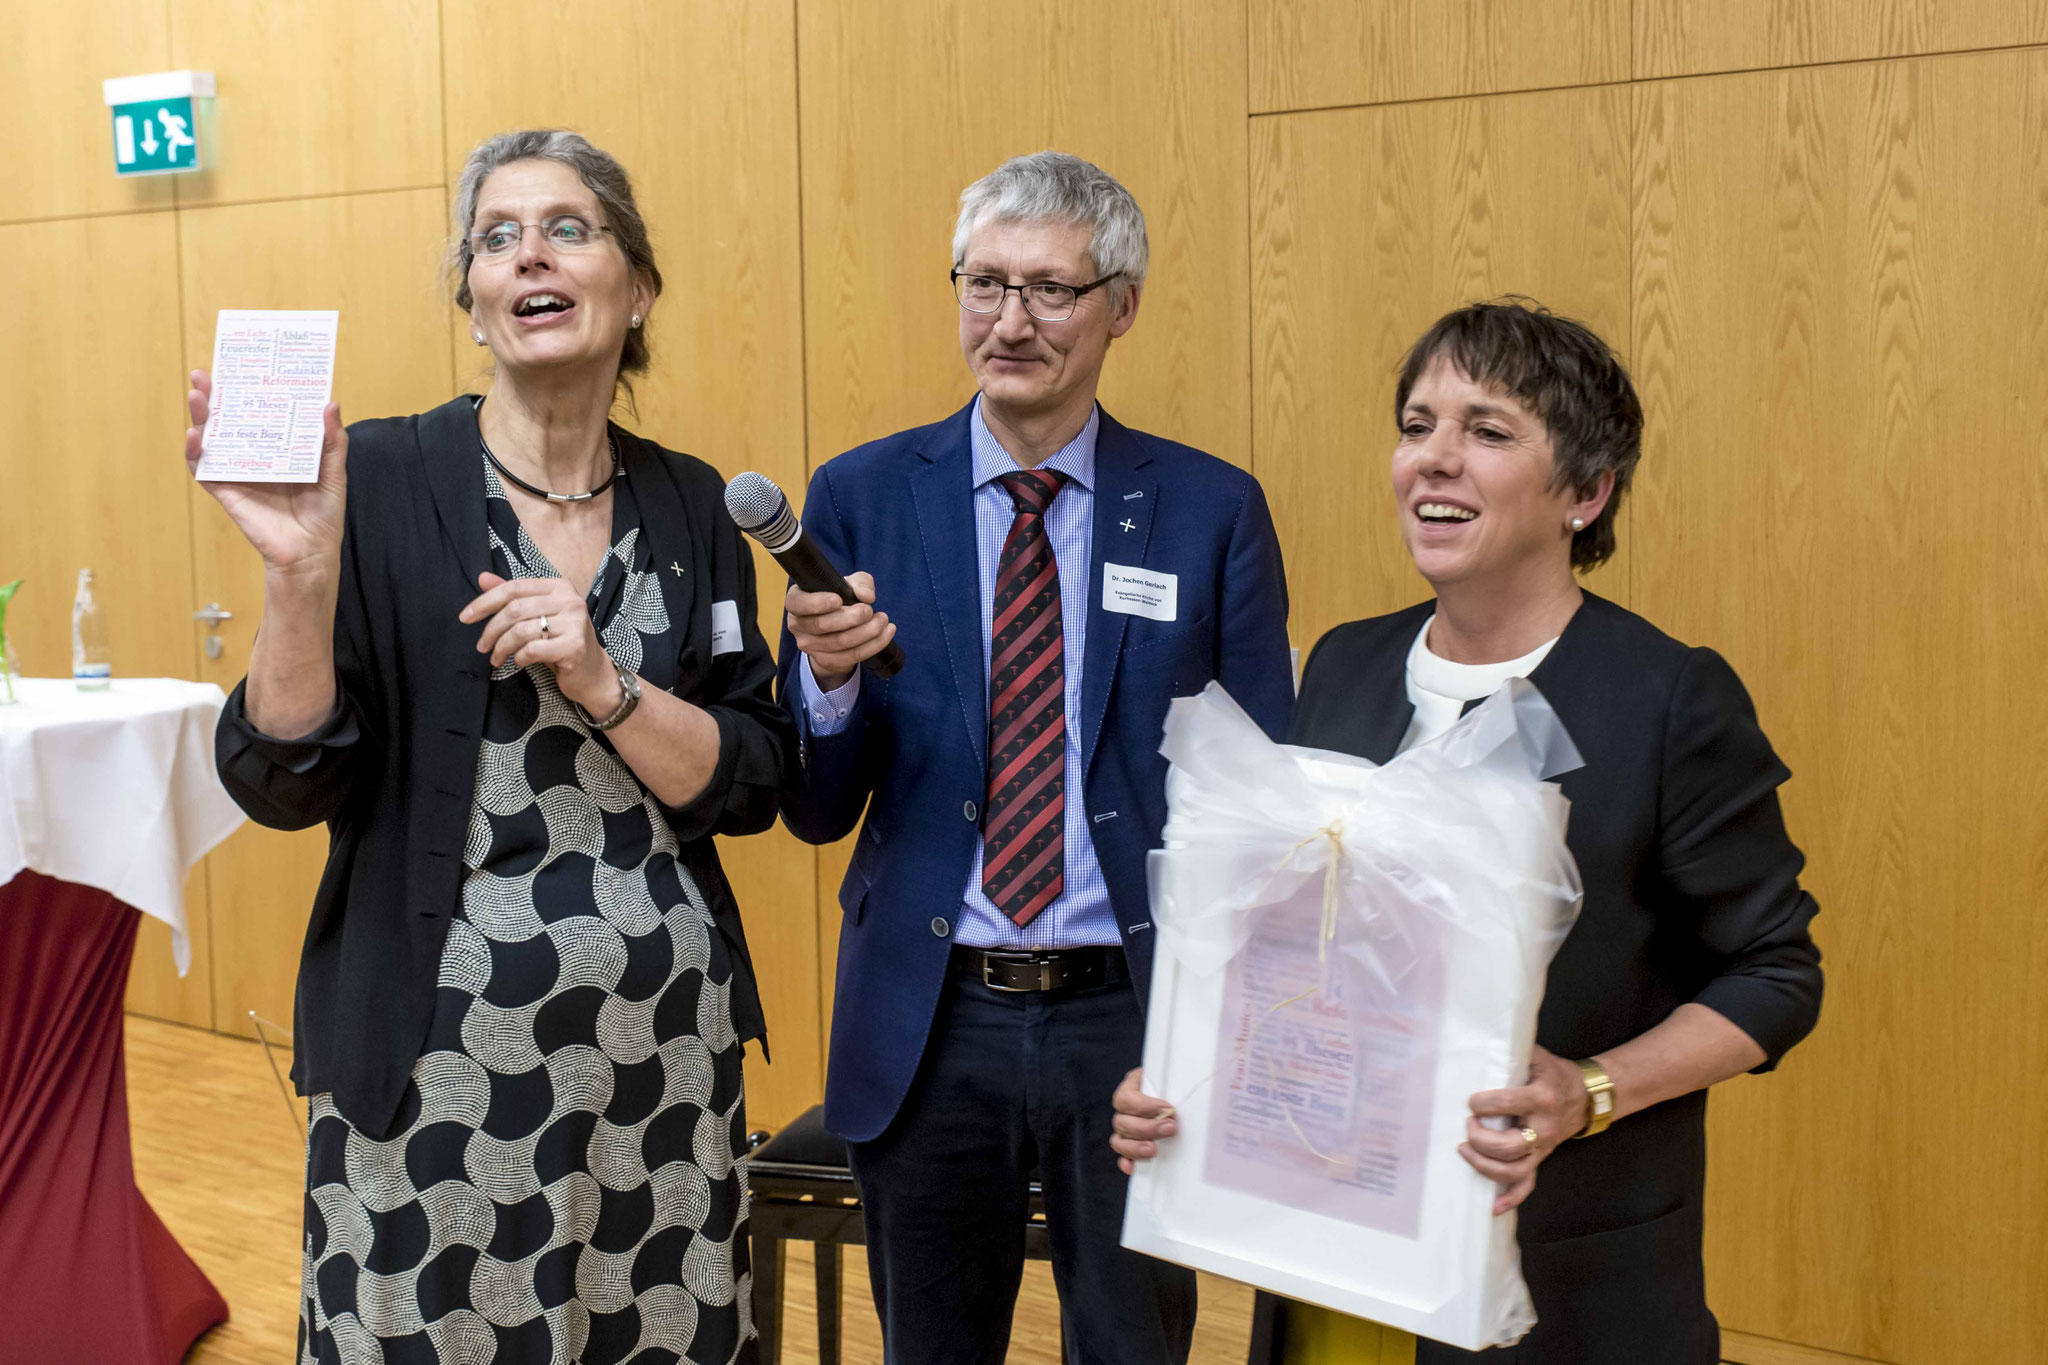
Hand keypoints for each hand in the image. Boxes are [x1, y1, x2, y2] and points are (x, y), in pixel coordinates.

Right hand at [186, 370, 347, 584]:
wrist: (311, 551)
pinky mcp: (226, 491)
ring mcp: (237, 472)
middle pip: (229, 420)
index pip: (259, 412)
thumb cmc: (323, 513)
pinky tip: (195, 435)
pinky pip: (203, 469)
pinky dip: (195, 452)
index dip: (247, 391)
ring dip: (200, 416)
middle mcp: (254, 455)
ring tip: (197, 395)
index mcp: (278, 447)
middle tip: (205, 374)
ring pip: (212, 439)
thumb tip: (331, 403)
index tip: (241, 367)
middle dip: (214, 396)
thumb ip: (332, 440)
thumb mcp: (333, 471)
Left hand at [461, 573, 617, 711]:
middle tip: (482, 646)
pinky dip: (519, 658)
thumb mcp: (538, 615)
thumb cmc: (562, 641)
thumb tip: (483, 577)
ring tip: (497, 658)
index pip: (514, 588)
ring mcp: (575, 623)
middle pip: (515, 609)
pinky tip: (520, 662)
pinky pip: (533, 650)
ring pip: (521, 631)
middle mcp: (570, 600)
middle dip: (491, 630)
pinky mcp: (574, 646)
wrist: (593, 673)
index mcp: (559, 587)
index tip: (465, 617)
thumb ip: (513, 597)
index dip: (485, 601)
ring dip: (502, 647)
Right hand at [785, 572, 894, 689]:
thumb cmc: (840, 597)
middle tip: (869, 610)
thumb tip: (866, 596)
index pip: (799, 604)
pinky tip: (886, 633)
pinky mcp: (826, 660)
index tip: (838, 600)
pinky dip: (873, 645)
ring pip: (839, 643)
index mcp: (796, 601)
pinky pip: (851, 656)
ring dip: (866, 632)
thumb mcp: (849, 584)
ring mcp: (810, 646)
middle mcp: (797, 624)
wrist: (839, 626)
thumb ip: (859, 583)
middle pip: (822, 625)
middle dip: (851, 618)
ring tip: (883, 620)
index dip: (817, 603)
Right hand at [1109, 1067, 1178, 1175]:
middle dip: (1146, 1128)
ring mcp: (1127, 1129)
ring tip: (1154, 1150)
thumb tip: (1193, 1088)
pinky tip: (1134, 1167)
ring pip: (1119, 1140)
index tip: (1167, 1108)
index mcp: (1133, 1087)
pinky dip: (1128, 1162)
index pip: (1125, 1097)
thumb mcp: (1175, 1078)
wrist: (1183, 1092)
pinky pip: (1123, 1156)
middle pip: (1122, 1121)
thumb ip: (1178, 1083)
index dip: (1143, 1105)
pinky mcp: (1132, 1145)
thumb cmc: (1179, 1084)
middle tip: (1170, 1128)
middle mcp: (1126, 1109)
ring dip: (1135, 1147)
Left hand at [1459, 1045, 1590, 1214]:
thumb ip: (1512, 1053)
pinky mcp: (1541, 1158)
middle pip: (1508, 1145)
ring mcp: (1542, 1147)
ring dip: (1484, 1166)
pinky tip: (1493, 1207)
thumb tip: (1480, 1043)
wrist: (1588, 1096)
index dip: (1481, 1103)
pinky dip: (1511, 1198)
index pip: (1504, 1104)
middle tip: (1467, 1125)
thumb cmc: (1555, 1074)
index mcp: (1540, 1098)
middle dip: (1480, 1138)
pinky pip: (1528, 1185)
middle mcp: (1542, 1127)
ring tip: (1465, 1150)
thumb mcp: (1537, 1057)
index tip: (1471, 1101)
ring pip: (1513, 1169)